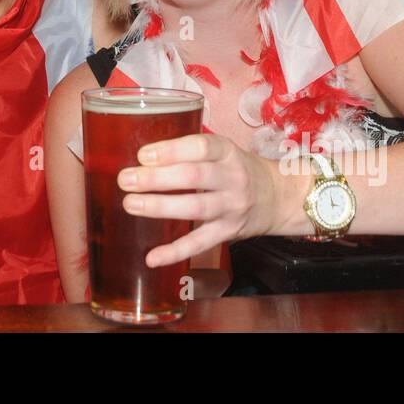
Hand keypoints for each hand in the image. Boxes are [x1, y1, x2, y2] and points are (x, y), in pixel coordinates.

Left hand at [117, 133, 279, 268]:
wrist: (278, 197)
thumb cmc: (237, 169)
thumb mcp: (222, 150)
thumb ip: (190, 151)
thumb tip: (142, 157)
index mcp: (227, 152)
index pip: (200, 146)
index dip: (170, 150)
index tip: (143, 155)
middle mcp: (232, 178)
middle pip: (193, 177)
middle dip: (156, 179)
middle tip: (126, 179)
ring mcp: (232, 207)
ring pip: (195, 208)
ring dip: (160, 207)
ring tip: (130, 204)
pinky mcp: (228, 232)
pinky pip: (200, 243)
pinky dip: (175, 252)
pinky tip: (152, 257)